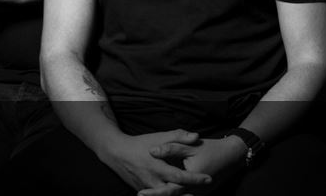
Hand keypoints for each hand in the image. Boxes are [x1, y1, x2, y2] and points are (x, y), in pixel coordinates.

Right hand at [96, 130, 211, 193]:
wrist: (117, 153)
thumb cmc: (140, 143)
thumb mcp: (159, 136)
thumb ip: (178, 136)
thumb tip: (196, 137)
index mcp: (157, 167)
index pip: (179, 175)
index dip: (194, 178)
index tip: (208, 178)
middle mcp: (152, 180)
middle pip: (173, 192)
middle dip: (188, 194)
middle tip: (204, 192)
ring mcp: (146, 188)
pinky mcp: (142, 191)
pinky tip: (179, 195)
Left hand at [145, 136, 245, 194]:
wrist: (232, 155)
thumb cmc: (211, 149)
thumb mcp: (190, 146)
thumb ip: (171, 148)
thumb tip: (152, 150)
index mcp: (191, 180)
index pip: (169, 190)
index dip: (154, 193)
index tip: (140, 193)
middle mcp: (195, 191)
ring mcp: (198, 194)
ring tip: (147, 195)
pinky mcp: (200, 193)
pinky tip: (164, 193)